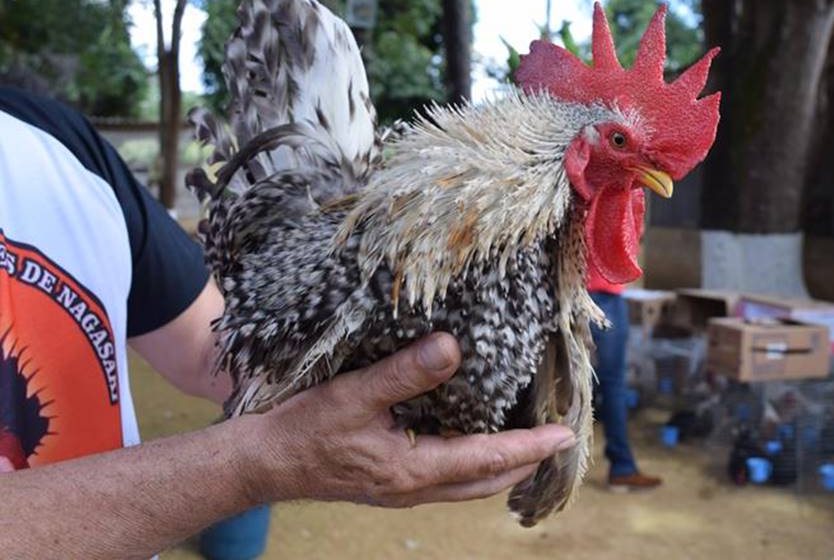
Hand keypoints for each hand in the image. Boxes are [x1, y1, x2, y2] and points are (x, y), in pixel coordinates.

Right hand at [239, 333, 575, 507]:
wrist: (263, 464)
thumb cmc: (303, 431)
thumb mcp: (354, 395)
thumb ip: (406, 373)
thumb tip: (453, 348)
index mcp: (414, 471)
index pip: (488, 459)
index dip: (530, 446)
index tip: (565, 434)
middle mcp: (415, 488)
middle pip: (486, 481)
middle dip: (524, 462)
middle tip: (553, 439)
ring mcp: (402, 490)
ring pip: (468, 483)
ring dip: (499, 464)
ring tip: (524, 440)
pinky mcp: (390, 482)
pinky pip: (446, 478)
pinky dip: (471, 462)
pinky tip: (469, 438)